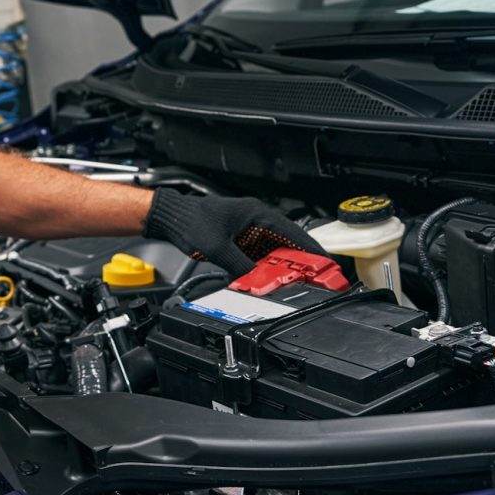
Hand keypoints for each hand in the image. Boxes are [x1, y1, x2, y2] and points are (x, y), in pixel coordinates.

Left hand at [144, 189, 325, 276]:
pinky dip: (264, 265)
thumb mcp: (217, 247)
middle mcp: (256, 219)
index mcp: (257, 214)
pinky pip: (258, 253)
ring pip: (272, 249)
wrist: (171, 217)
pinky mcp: (239, 238)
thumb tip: (255, 280)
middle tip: (313, 277)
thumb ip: (239, 265)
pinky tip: (268, 278)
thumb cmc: (190, 221)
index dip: (309, 248)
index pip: (291, 232)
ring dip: (280, 264)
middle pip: (285, 242)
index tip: (323, 261)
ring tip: (294, 281)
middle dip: (299, 260)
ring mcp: (248, 228)